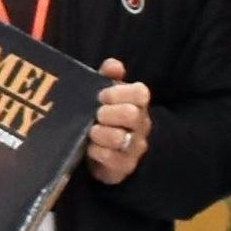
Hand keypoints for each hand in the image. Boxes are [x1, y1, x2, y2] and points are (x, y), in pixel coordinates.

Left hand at [82, 59, 151, 188]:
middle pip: (131, 115)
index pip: (140, 92)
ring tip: (91, 132)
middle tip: (96, 115)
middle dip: (109, 113)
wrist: (106, 153)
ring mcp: (134, 146)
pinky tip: (90, 148)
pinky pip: (113, 159)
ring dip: (102, 133)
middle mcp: (140, 124)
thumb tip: (113, 64)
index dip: (119, 93)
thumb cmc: (106, 117)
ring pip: (121, 138)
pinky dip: (98, 152)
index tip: (102, 96)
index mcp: (137, 103)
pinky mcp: (124, 166)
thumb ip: (109, 77)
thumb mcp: (106, 95)